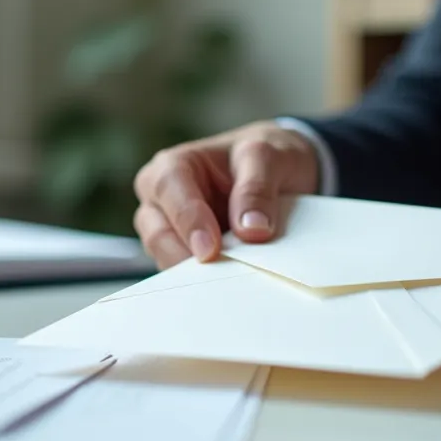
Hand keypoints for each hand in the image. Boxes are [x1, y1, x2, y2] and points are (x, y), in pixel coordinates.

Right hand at [132, 121, 319, 268]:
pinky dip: (206, 282)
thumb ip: (257, 188)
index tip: (210, 250)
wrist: (282, 172)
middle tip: (220, 276)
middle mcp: (162, 201)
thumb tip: (251, 230)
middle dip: (186, 256)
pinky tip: (229, 285)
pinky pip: (185, 277)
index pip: (169, 191)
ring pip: (167, 260)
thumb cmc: (263, 156)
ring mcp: (171, 232)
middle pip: (158, 234)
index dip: (188, 221)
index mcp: (173, 166)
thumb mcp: (268, 156)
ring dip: (197, 274)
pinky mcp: (185, 257)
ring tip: (229, 282)